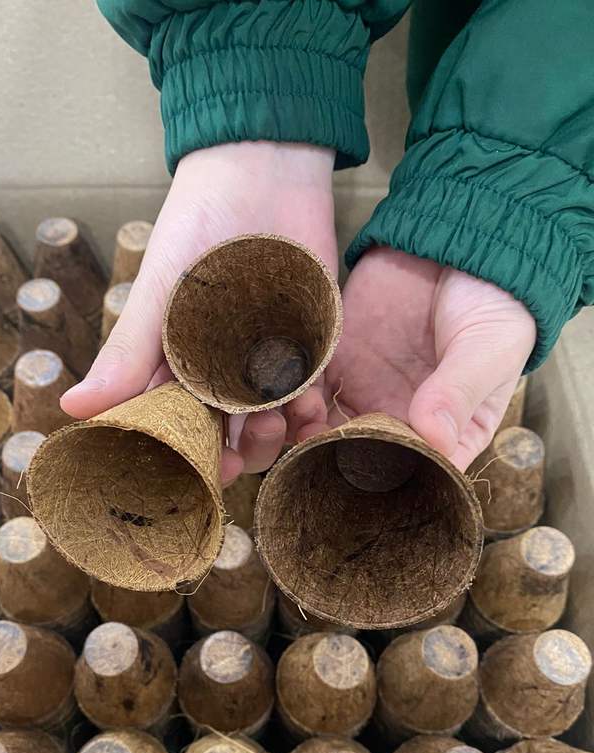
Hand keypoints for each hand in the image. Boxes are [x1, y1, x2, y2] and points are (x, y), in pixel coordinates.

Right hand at [60, 140, 337, 483]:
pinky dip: (313, 412)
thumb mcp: (157, 292)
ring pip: (270, 425)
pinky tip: (312, 410)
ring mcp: (266, 364)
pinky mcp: (309, 348)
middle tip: (239, 456)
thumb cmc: (197, 226)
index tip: (193, 476)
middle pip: (226, 438)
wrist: (265, 173)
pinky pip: (311, 395)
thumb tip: (74, 408)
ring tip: (279, 422)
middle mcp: (220, 375)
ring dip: (275, 438)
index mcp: (175, 367)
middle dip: (235, 456)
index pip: (176, 430)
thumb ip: (127, 353)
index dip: (184, 460)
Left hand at [298, 246, 536, 470]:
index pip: (416, 473)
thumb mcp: (487, 349)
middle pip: (360, 460)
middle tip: (313, 452)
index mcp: (449, 434)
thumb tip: (434, 438)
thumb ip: (458, 391)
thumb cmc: (492, 303)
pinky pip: (308, 388)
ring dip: (304, 432)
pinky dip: (294, 394)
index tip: (365, 473)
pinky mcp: (338, 360)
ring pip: (324, 431)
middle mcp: (401, 421)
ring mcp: (366, 393)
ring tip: (299, 418)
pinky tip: (290, 390)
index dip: (389, 480)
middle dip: (332, 462)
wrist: (459, 241)